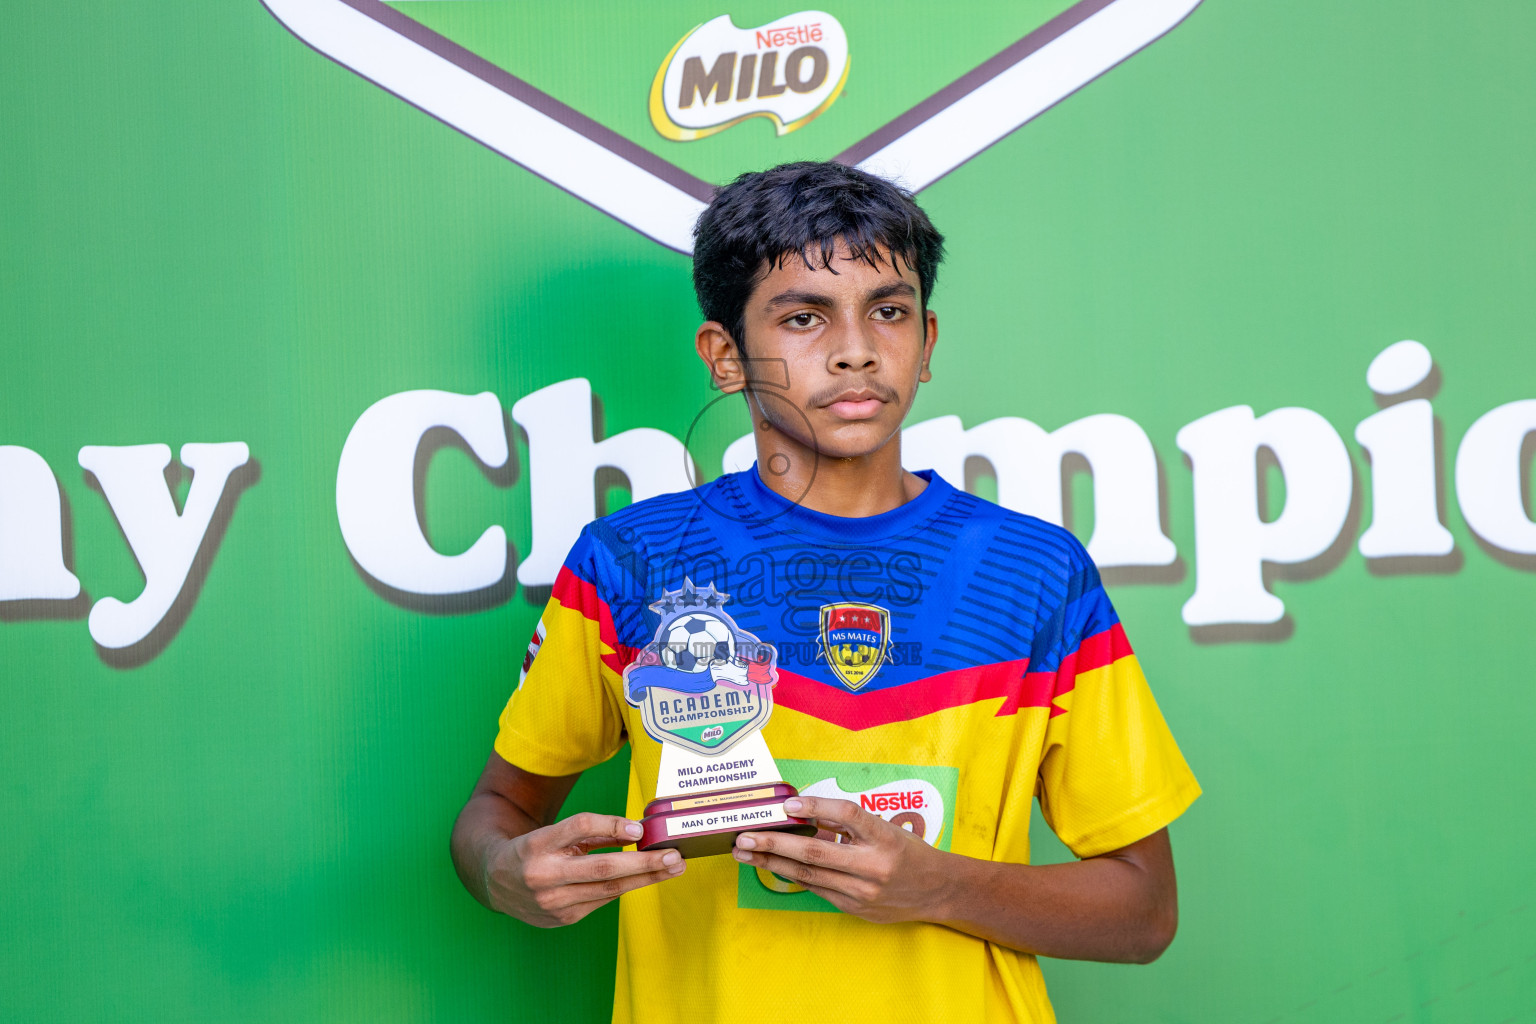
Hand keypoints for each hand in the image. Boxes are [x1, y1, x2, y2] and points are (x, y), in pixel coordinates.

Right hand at [486, 812, 684, 926]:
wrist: (494, 882)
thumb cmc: (534, 850)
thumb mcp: (555, 833)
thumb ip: (593, 832)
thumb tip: (636, 831)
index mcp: (538, 843)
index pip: (578, 828)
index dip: (610, 825)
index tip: (639, 827)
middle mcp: (543, 874)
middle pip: (602, 868)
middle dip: (644, 863)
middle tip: (674, 857)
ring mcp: (552, 901)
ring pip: (607, 890)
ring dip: (645, 878)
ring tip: (673, 868)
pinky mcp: (561, 919)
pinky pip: (600, 901)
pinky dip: (623, 887)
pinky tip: (643, 878)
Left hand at [732, 796, 951, 922]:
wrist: (936, 889)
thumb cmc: (906, 851)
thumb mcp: (885, 827)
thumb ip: (847, 822)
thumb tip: (800, 812)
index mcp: (884, 836)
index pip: (846, 815)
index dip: (816, 807)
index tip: (787, 805)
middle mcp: (874, 865)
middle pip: (816, 851)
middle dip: (774, 843)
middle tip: (744, 836)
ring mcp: (863, 891)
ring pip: (809, 874)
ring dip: (772, 862)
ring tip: (746, 853)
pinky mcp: (855, 908)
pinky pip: (817, 888)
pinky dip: (793, 875)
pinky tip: (772, 866)